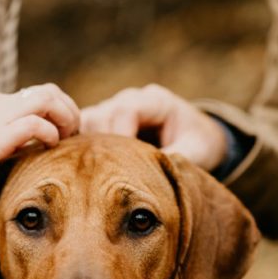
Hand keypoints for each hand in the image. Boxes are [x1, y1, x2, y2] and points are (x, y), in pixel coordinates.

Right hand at [0, 83, 79, 200]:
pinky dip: (49, 133)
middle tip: (74, 135)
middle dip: (69, 110)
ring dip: (65, 118)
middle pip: (50, 90)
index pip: (40, 93)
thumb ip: (7, 142)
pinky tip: (48, 148)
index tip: (66, 132)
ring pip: (47, 99)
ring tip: (67, 139)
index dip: (61, 109)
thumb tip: (32, 148)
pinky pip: (35, 123)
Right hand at [81, 84, 227, 171]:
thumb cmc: (197, 143)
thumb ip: (176, 160)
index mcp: (155, 101)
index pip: (126, 110)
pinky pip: (81, 131)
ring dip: (86, 148)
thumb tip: (151, 179)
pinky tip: (85, 173)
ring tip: (96, 176)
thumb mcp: (196, 152)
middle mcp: (129, 99)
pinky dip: (80, 150)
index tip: (123, 167)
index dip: (120, 137)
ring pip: (85, 122)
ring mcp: (113, 108)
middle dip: (101, 146)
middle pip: (101, 115)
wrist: (195, 137)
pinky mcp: (101, 122)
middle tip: (107, 177)